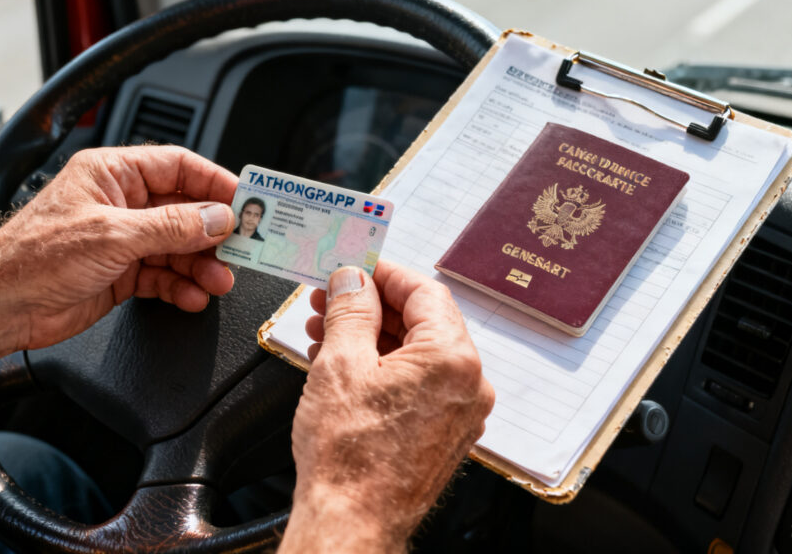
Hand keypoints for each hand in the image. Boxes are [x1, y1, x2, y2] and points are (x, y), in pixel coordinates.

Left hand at [0, 145, 237, 349]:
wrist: (0, 306)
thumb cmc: (33, 257)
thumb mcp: (113, 235)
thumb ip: (171, 227)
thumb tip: (216, 218)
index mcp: (112, 174)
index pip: (177, 166)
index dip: (214, 181)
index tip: (245, 200)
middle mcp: (119, 203)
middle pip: (184, 210)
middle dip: (212, 232)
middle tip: (241, 248)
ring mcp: (121, 239)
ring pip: (178, 247)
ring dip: (201, 265)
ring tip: (218, 281)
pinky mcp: (120, 273)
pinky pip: (163, 276)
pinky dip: (180, 286)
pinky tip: (192, 296)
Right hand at [280, 261, 494, 552]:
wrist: (351, 524)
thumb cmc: (350, 459)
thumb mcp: (340, 363)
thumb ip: (350, 308)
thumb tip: (352, 279)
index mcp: (452, 359)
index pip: (424, 291)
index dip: (383, 273)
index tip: (355, 267)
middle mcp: (468, 385)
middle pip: (421, 322)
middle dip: (369, 307)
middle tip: (329, 298)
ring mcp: (459, 413)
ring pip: (415, 355)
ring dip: (370, 337)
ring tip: (324, 333)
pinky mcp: (443, 435)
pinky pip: (417, 385)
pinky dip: (382, 369)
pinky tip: (342, 366)